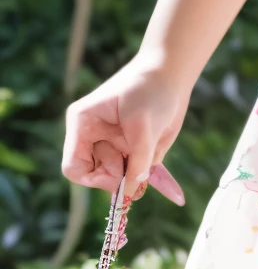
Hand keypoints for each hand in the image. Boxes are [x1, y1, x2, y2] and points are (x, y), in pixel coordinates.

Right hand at [62, 59, 188, 204]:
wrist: (173, 73)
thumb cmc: (151, 89)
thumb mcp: (143, 127)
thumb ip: (137, 162)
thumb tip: (130, 194)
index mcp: (83, 124)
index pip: (73, 168)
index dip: (93, 179)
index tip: (118, 177)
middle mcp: (95, 137)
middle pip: (97, 175)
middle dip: (119, 174)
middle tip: (140, 163)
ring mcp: (115, 144)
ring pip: (121, 177)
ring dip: (138, 174)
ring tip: (152, 150)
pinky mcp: (134, 149)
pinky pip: (138, 174)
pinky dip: (151, 178)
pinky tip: (174, 191)